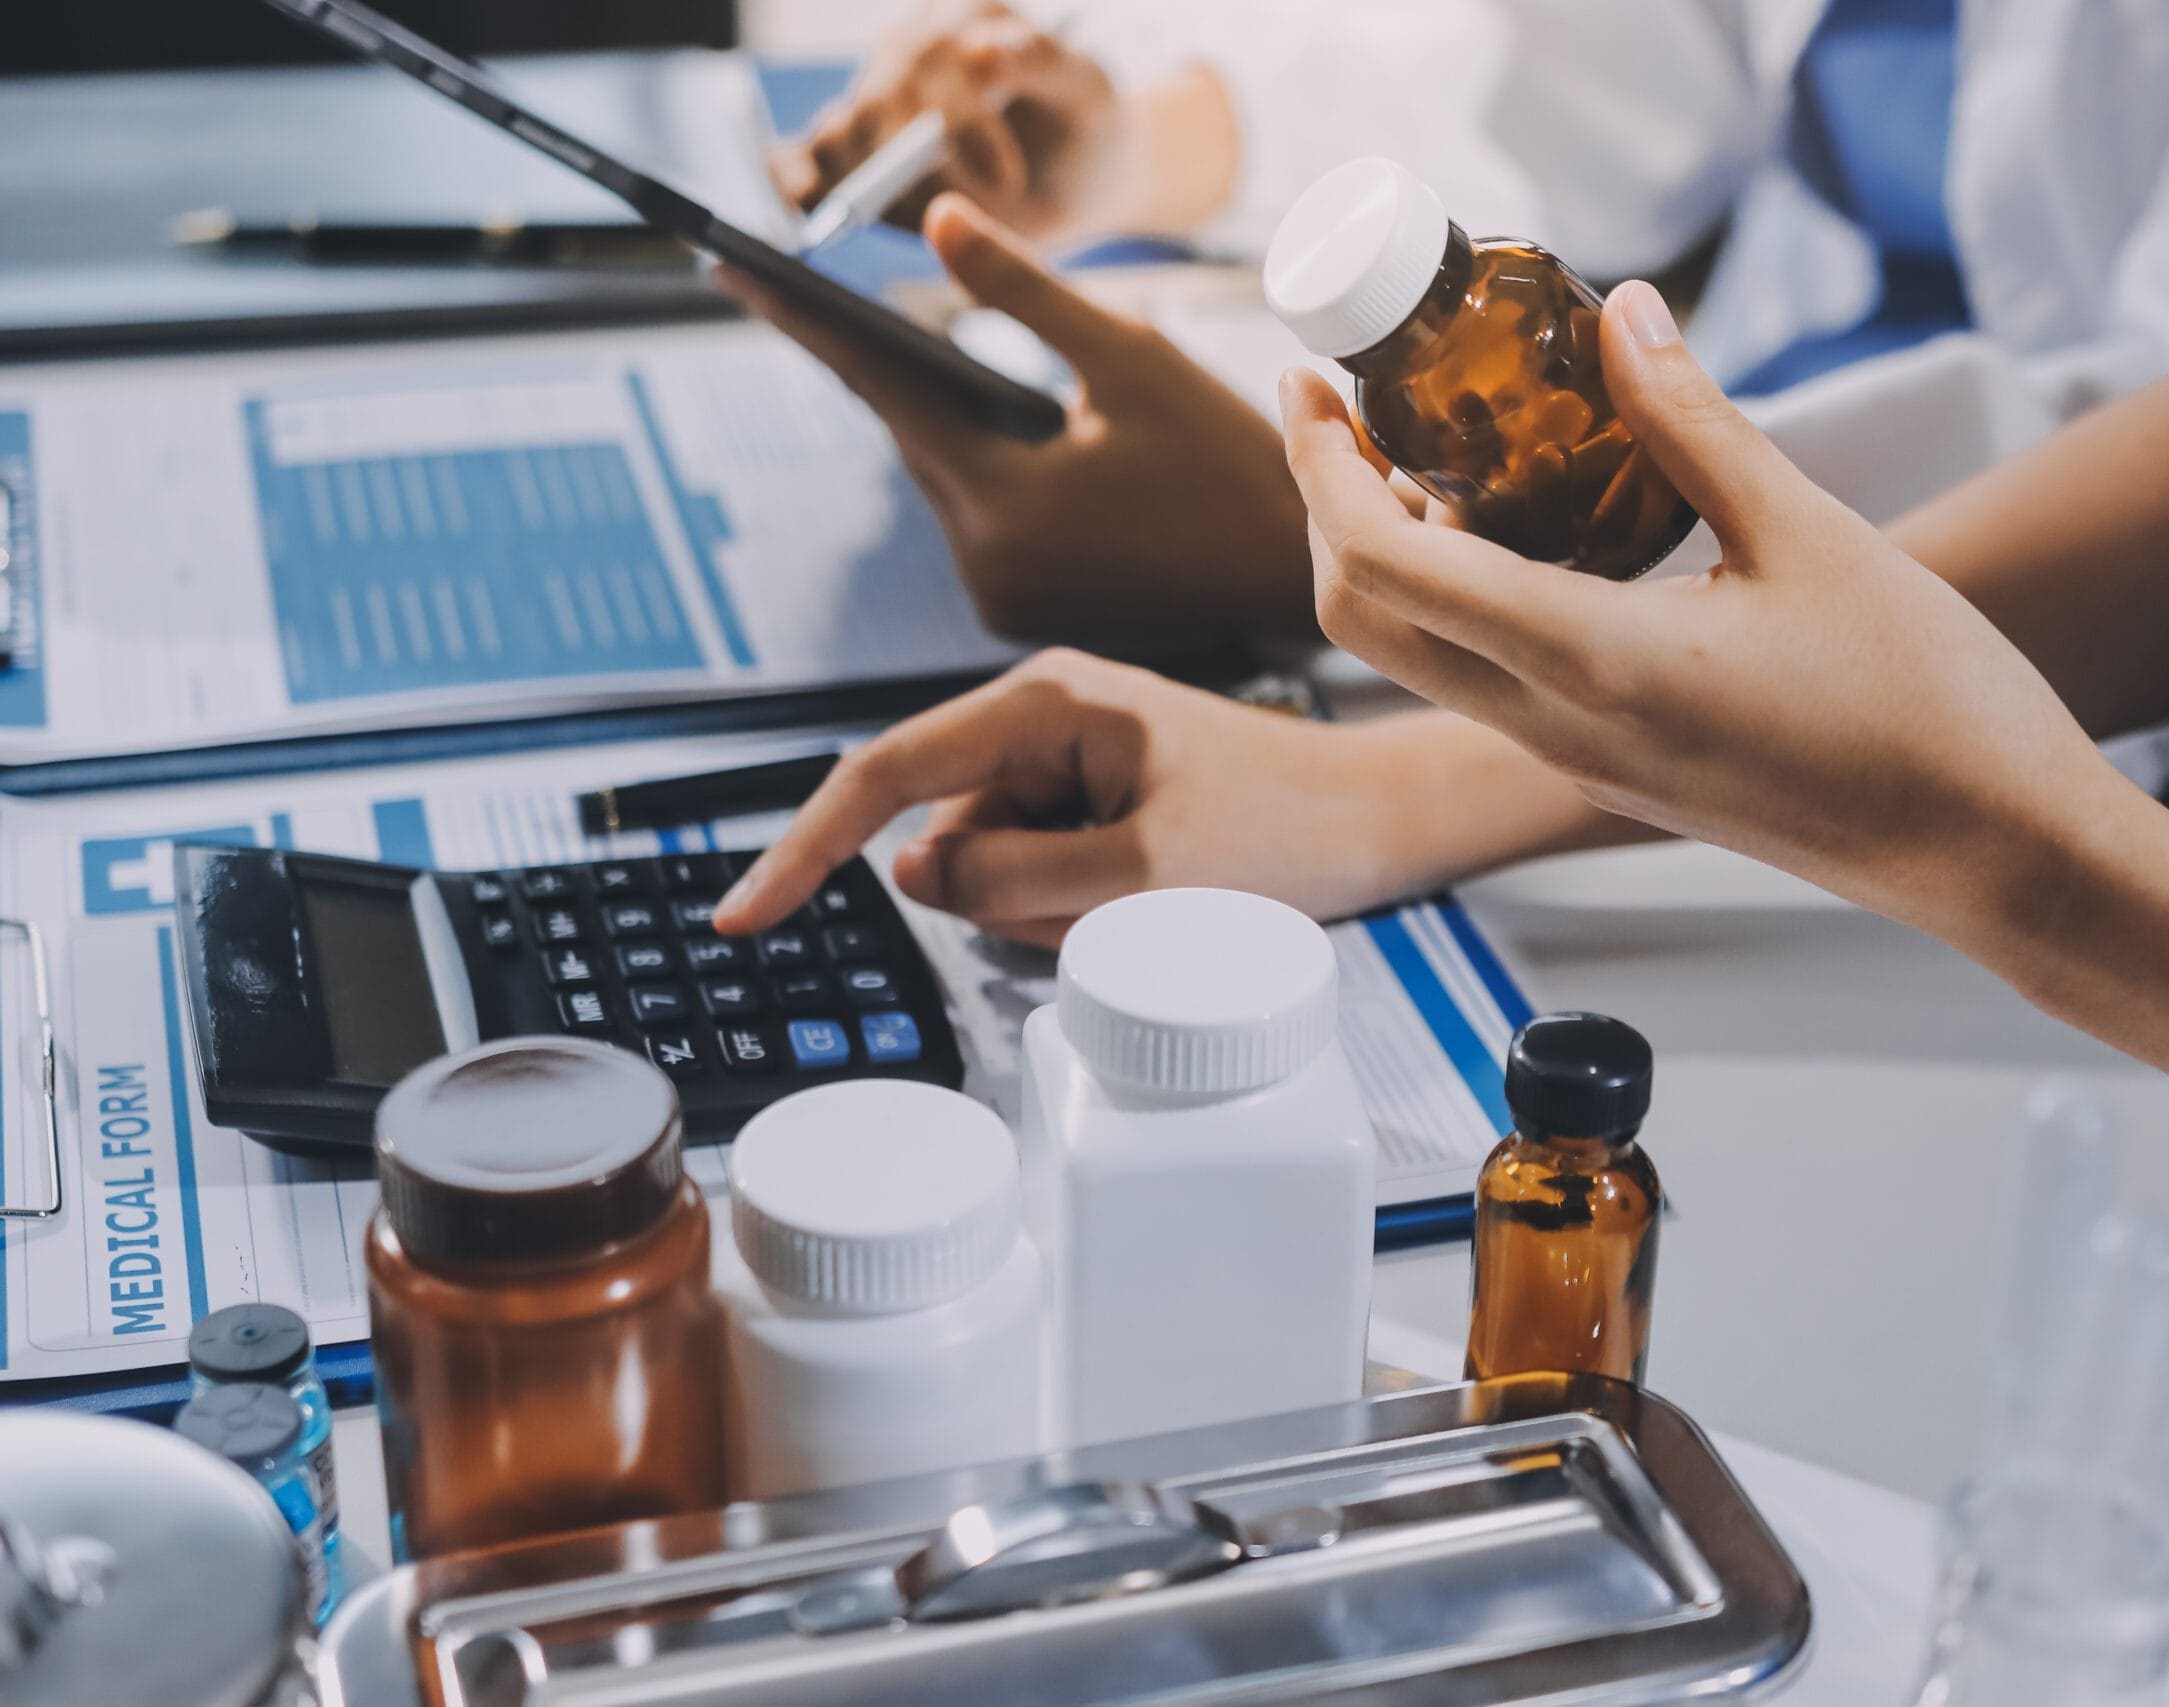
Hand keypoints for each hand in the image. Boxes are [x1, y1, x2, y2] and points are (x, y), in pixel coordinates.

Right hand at [714, 651, 1440, 947]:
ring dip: (1049, 911)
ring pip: (987, 870)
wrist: (1369, 824)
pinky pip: (1031, 876)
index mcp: (1042, 704)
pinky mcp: (1083, 798)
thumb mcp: (1143, 873)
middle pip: (945, 838)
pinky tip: (1151, 894)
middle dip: (1008, 898)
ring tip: (1154, 892)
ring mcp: (1059, 760)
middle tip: (1125, 899)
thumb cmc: (1282, 830)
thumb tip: (913, 873)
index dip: (803, 849)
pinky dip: (1073, 908)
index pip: (883, 775)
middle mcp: (1037, 717)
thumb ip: (1012, 879)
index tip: (741, 917)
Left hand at [720, 194, 1312, 639]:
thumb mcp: (1132, 359)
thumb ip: (1024, 294)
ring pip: (946, 479)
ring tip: (934, 361)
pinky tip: (1000, 433)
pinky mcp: (1020, 612)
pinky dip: (985, 471)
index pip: (886, 392)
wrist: (1294, 578)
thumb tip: (940, 223)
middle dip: (893, 369)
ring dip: (949, 423)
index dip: (808, 322)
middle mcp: (986, 567)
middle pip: (914, 439)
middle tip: (817, 297)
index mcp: (1004, 504)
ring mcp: (1000, 599)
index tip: (734, 270)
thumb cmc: (1231, 466)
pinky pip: (978, 519)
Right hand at [771, 1, 1125, 241]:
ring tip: (897, 218)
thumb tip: (982, 50)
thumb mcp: (1089, 95)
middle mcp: (912, 50)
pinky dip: (800, 180)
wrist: (1079, 178)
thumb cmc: (1088, 133)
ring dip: (863, 181)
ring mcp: (876, 96)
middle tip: (954, 214)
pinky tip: (811, 207)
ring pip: (842, 132)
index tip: (1009, 179)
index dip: (968, 121)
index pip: (944, 60)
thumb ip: (1043, 65)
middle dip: (913, 165)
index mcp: (967, 19)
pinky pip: (808, 156)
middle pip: (881, 101)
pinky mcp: (856, 147)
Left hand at [1278, 280, 2146, 941]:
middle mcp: (1555, 727)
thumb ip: (1694, 422)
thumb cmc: (1922, 702)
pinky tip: (1520, 525)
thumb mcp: (1810, 533)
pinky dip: (1458, 596)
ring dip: (1387, 553)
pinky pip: (1487, 678)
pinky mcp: (1609, 768)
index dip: (1316, 467)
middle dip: (1324, 507)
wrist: (1985, 850)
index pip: (1381, 564)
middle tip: (1349, 407)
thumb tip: (1620, 314)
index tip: (1309, 384)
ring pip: (1418, 655)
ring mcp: (1575, 759)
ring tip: (1430, 447)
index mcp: (1591, 663)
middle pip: (1363, 620)